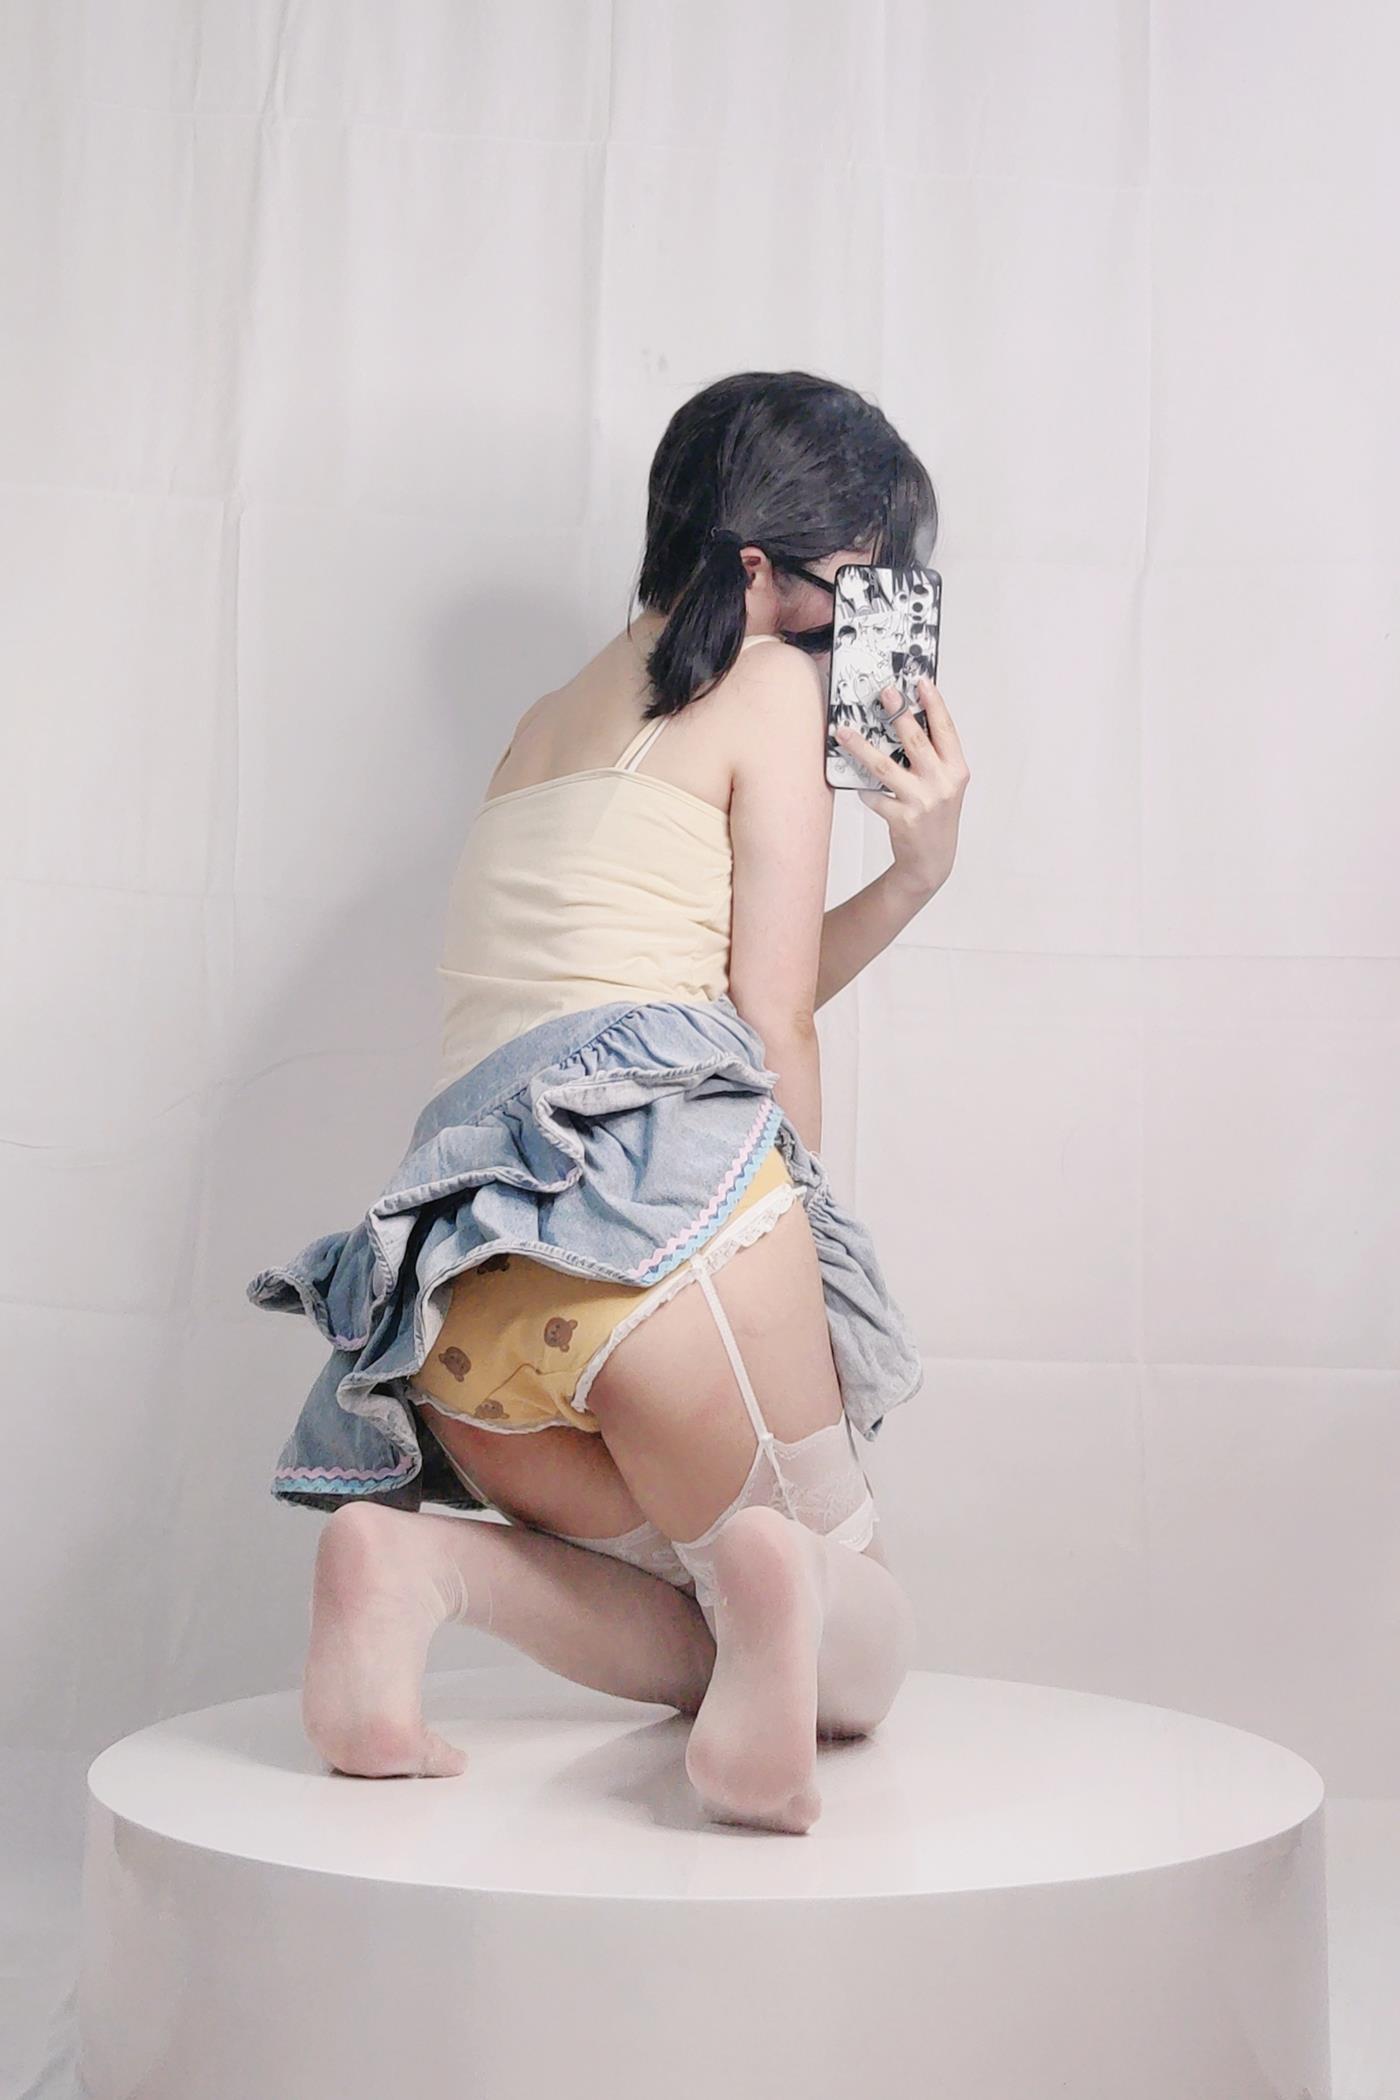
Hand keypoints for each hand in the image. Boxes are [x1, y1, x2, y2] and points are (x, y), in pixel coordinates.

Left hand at [834, 677, 971, 900]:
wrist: (932, 860)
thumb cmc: (936, 815)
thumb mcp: (945, 784)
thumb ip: (934, 756)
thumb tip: (907, 720)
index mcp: (957, 770)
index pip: (946, 729)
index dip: (934, 703)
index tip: (921, 681)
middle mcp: (942, 783)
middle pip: (916, 740)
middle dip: (898, 712)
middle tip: (884, 692)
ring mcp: (922, 801)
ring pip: (884, 766)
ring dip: (861, 746)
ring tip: (843, 731)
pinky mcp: (902, 818)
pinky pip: (874, 796)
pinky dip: (865, 790)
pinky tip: (860, 787)